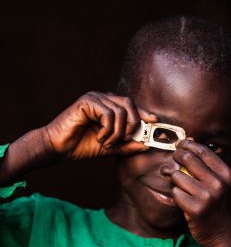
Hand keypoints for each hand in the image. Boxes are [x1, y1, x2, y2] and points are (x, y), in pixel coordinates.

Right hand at [42, 91, 156, 159]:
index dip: (144, 112)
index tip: (155, 121)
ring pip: (120, 112)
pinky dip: (107, 130)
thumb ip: (128, 145)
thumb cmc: (82, 145)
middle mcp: (103, 99)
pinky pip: (108, 114)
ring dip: (118, 133)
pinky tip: (99, 138)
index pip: (131, 106)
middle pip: (129, 104)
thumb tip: (147, 144)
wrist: (59, 148)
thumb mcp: (111, 147)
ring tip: (107, 143)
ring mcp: (94, 98)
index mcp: (109, 107)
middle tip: (126, 139)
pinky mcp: (86, 102)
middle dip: (133, 124)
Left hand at [171, 138, 230, 246]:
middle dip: (176, 157)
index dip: (187, 145)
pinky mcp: (195, 209)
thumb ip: (210, 168)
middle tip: (172, 160)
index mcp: (227, 174)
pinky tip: (182, 201)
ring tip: (179, 186)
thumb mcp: (224, 185)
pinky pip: (175, 194)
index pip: (203, 151)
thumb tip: (189, 144)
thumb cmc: (222, 209)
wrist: (227, 236)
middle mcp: (218, 183)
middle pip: (187, 159)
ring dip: (174, 180)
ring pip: (177, 176)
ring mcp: (206, 196)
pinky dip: (176, 196)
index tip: (180, 145)